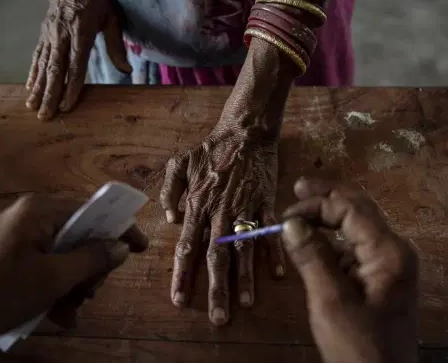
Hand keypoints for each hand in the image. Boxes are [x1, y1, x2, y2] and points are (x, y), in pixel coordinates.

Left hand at [0, 195, 146, 360]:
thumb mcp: (53, 279)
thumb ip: (92, 260)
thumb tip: (122, 246)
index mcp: (40, 211)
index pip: (92, 210)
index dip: (119, 228)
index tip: (141, 247)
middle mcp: (31, 218)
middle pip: (80, 236)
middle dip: (90, 268)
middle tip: (89, 294)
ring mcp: (20, 239)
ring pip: (66, 256)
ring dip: (75, 285)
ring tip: (71, 311)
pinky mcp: (12, 260)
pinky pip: (47, 268)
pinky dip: (57, 290)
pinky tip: (60, 316)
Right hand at [26, 0, 131, 120]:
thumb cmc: (97, 1)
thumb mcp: (112, 19)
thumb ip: (115, 46)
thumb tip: (126, 70)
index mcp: (80, 33)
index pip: (75, 66)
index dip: (71, 87)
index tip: (67, 106)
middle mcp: (61, 36)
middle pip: (54, 70)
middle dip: (49, 94)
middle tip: (45, 115)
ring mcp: (49, 35)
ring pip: (42, 65)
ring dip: (37, 88)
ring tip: (32, 107)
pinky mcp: (43, 34)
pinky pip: (36, 56)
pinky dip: (32, 73)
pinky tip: (29, 88)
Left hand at [160, 124, 284, 325]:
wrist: (245, 131)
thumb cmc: (211, 148)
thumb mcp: (179, 162)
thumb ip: (170, 190)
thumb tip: (170, 218)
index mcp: (198, 204)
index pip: (187, 246)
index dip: (183, 275)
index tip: (179, 300)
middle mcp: (220, 212)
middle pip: (217, 256)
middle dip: (216, 289)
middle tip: (218, 317)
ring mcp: (245, 208)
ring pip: (243, 249)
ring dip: (245, 278)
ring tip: (245, 304)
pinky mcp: (266, 202)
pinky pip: (268, 231)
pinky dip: (273, 252)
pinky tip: (277, 274)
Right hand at [282, 178, 418, 362]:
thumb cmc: (359, 346)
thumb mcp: (331, 302)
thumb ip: (312, 257)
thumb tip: (291, 222)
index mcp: (389, 252)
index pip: (352, 209)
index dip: (318, 204)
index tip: (286, 213)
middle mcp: (394, 251)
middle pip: (359, 210)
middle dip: (328, 198)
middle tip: (298, 188)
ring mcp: (388, 265)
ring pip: (357, 227)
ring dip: (329, 218)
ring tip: (300, 212)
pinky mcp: (378, 280)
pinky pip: (354, 248)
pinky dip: (332, 241)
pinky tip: (313, 242)